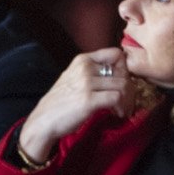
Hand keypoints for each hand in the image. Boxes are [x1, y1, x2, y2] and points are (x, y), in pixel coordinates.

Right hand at [19, 50, 150, 162]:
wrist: (44, 120)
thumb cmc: (61, 102)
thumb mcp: (74, 77)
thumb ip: (92, 71)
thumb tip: (119, 74)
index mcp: (82, 59)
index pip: (116, 54)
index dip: (125, 68)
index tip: (123, 83)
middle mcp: (85, 67)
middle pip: (123, 71)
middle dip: (129, 89)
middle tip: (127, 101)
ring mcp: (86, 83)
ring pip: (123, 85)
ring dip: (128, 100)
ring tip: (122, 109)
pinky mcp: (89, 100)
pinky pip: (117, 98)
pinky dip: (122, 107)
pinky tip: (118, 114)